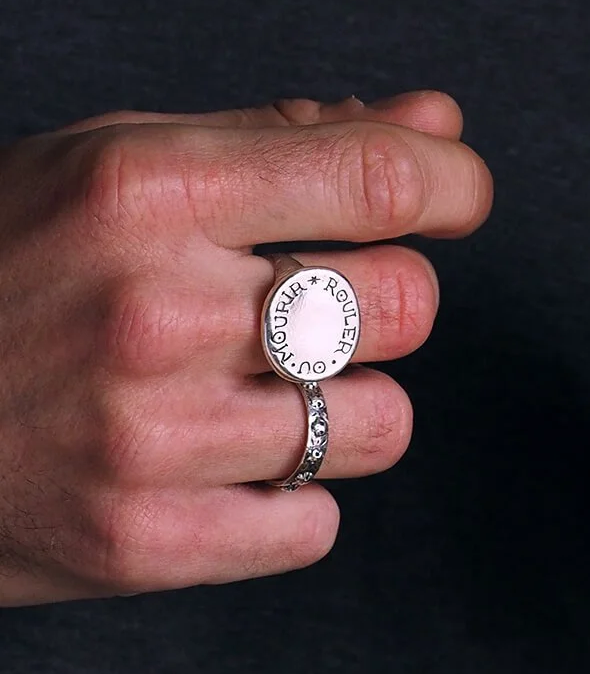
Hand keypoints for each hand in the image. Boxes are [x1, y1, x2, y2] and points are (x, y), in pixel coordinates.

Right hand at [0, 93, 491, 606]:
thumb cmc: (2, 258)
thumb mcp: (122, 162)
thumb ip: (290, 140)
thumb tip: (441, 127)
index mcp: (150, 189)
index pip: (379, 177)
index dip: (456, 184)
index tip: (459, 196)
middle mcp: (155, 310)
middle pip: (406, 305)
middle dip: (387, 295)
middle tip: (318, 297)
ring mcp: (148, 439)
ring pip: (381, 422)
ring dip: (347, 399)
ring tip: (263, 382)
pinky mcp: (141, 545)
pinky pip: (316, 524)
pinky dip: (290, 492)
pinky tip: (223, 456)